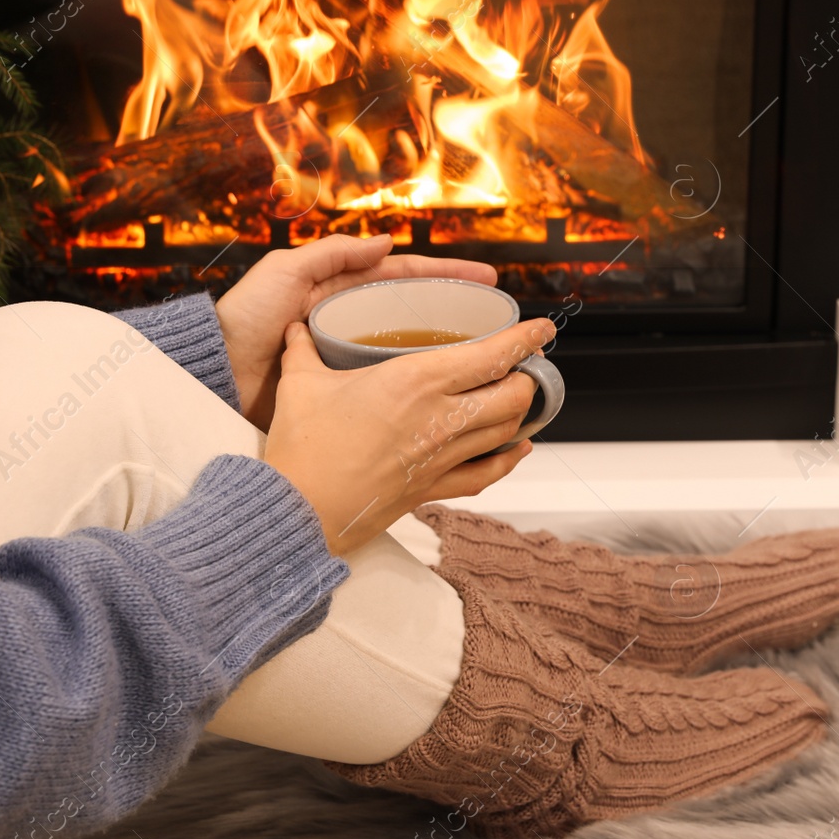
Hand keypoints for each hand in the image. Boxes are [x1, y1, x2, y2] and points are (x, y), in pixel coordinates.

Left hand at [213, 234, 496, 430]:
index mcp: (338, 288)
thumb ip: (332, 254)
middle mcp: (349, 321)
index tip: (487, 280)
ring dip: (443, 351)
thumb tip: (384, 241)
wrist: (217, 374)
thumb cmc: (244, 320)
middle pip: (414, 312)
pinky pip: (387, 385)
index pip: (404, 275)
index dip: (446, 276)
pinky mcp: (342, 390)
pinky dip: (416, 385)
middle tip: (498, 320)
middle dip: (456, 312)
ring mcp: (348, 357)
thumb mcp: (285, 272)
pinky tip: (443, 390)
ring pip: (407, 350)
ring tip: (483, 357)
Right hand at [263, 317, 554, 556]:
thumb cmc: (303, 449)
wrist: (299, 510)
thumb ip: (302, 349)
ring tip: (524, 396)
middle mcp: (439, 418)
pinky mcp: (433, 489)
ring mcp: (441, 457)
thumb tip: (296, 328)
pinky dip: (508, 459)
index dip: (525, 340)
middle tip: (528, 364)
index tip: (542, 329)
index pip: (491, 355)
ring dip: (522, 412)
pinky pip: (485, 474)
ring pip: (505, 432)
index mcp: (414, 381)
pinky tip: (517, 449)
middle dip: (529, 377)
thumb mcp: (301, 384)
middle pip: (512, 395)